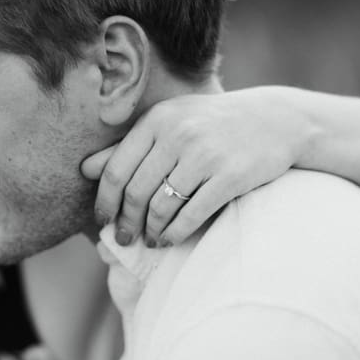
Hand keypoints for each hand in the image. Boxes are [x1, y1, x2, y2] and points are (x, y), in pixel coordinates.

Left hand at [81, 89, 308, 245]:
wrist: (273, 120)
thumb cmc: (210, 125)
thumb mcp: (168, 124)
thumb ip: (128, 146)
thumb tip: (85, 170)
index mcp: (156, 121)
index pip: (116, 169)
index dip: (105, 200)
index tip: (102, 219)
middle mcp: (178, 134)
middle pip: (136, 192)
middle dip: (125, 222)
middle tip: (123, 238)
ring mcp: (205, 155)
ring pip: (161, 206)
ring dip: (150, 230)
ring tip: (148, 239)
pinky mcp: (230, 176)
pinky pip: (192, 214)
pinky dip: (175, 233)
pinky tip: (168, 240)